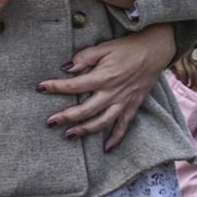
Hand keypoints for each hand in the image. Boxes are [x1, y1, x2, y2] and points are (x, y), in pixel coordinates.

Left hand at [35, 23, 177, 150]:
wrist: (156, 50)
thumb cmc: (128, 47)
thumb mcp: (104, 47)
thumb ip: (84, 57)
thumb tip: (67, 68)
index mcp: (103, 77)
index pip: (74, 85)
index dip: (56, 87)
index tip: (40, 88)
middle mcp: (113, 92)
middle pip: (86, 110)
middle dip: (66, 117)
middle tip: (50, 122)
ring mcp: (124, 101)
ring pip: (102, 122)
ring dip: (85, 130)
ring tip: (69, 136)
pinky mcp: (133, 106)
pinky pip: (124, 126)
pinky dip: (116, 138)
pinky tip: (106, 149)